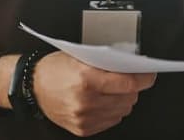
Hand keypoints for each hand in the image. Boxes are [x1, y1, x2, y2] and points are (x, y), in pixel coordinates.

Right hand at [33, 51, 155, 136]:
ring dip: (124, 99)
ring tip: (115, 88)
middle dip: (133, 87)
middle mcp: (86, 100)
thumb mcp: (80, 55)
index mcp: (87, 78)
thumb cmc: (56, 67)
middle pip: (128, 98)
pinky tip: (105, 100)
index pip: (127, 83)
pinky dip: (113, 110)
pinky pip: (111, 121)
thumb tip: (132, 64)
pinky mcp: (82, 129)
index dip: (144, 78)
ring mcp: (84, 117)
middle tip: (129, 77)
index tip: (150, 73)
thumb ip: (106, 61)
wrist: (33, 87)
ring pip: (122, 110)